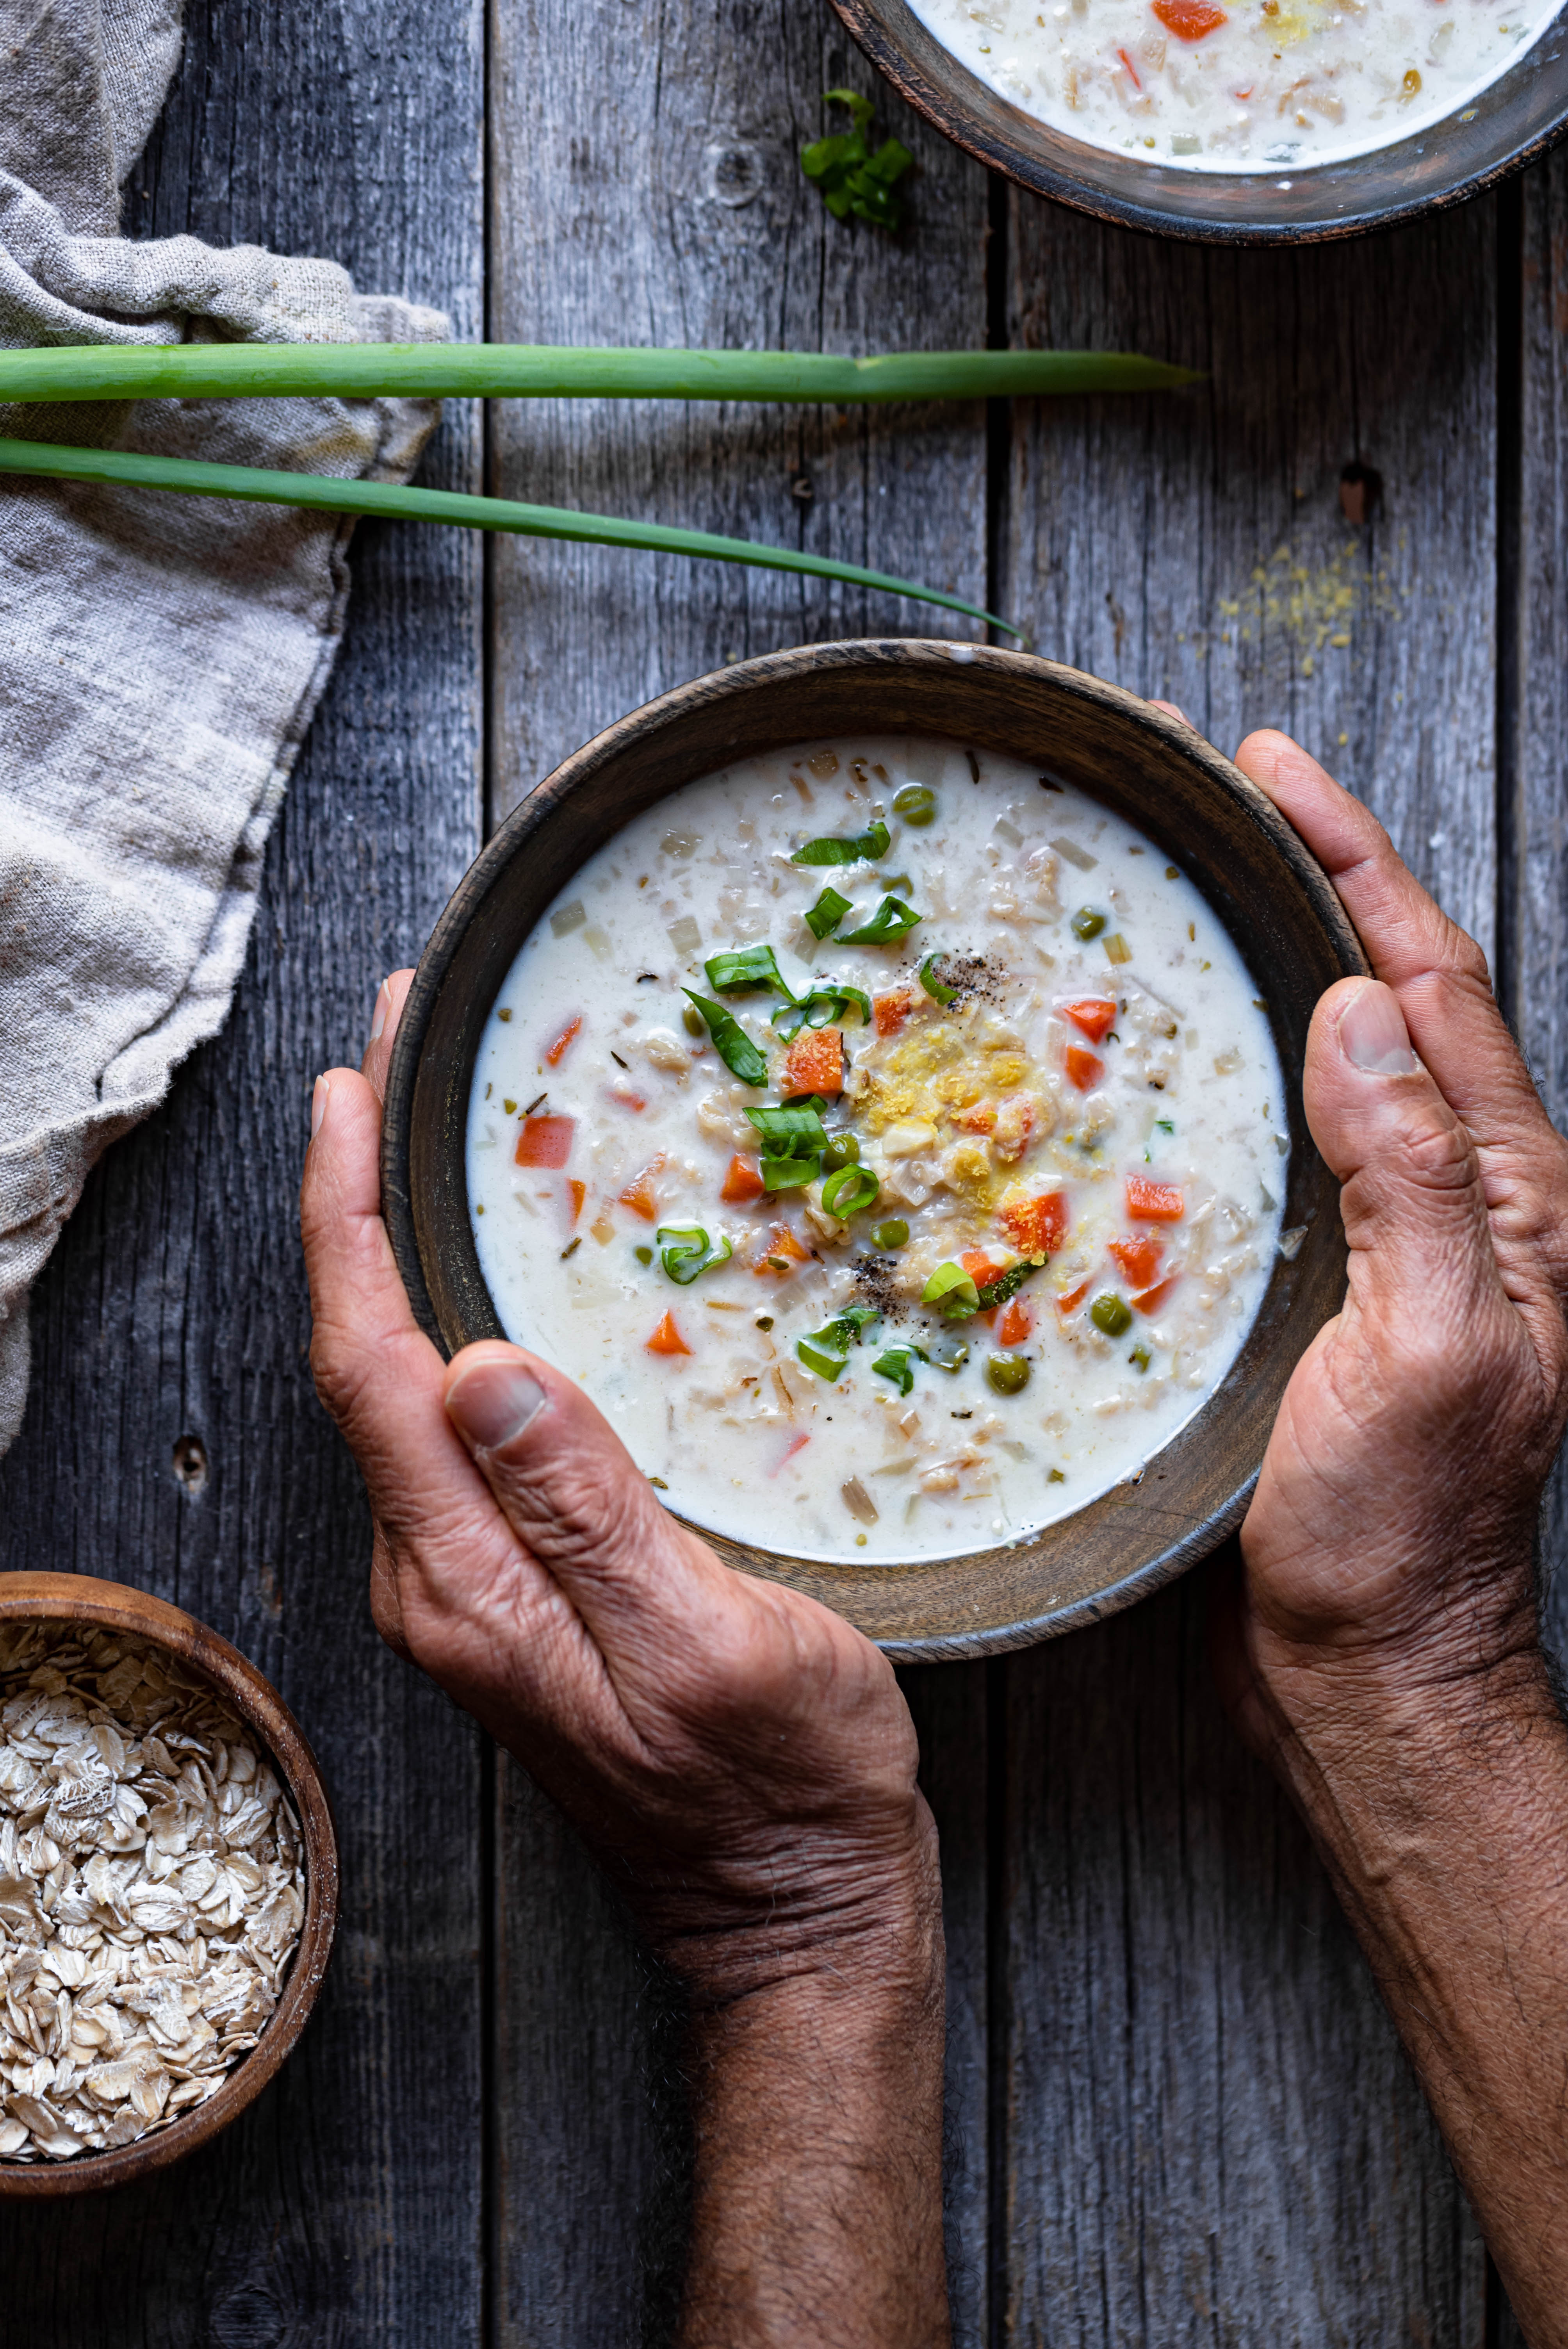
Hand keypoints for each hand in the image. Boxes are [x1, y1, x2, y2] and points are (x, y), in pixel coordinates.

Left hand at [300, 971, 948, 2347]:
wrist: (792, 1910)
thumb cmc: (778, 1791)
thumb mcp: (706, 1646)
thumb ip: (588, 1514)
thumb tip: (484, 1368)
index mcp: (466, 1589)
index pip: (370, 1368)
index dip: (346, 1219)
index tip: (349, 1094)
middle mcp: (439, 1583)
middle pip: (365, 1362)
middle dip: (358, 1205)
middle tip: (392, 1071)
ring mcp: (472, 1588)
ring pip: (403, 1391)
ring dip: (400, 1257)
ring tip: (425, 1139)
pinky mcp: (515, 1589)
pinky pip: (454, 1432)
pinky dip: (452, 1324)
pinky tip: (490, 1277)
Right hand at [1152, 724, 1567, 2347]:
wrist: (1368, 1674)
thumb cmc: (1402, 1539)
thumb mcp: (1426, 1352)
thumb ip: (1410, 1182)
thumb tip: (1359, 1016)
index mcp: (1511, 1199)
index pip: (1434, 987)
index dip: (1358, 865)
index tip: (1274, 772)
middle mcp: (1462, 1202)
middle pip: (1392, 998)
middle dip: (1317, 881)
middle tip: (1224, 794)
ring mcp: (1392, 1241)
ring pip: (1336, 1063)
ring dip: (1271, 962)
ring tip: (1192, 887)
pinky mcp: (1324, 1287)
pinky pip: (1283, 1143)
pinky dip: (1234, 1071)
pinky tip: (1174, 1053)